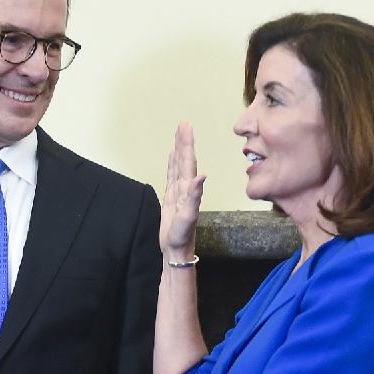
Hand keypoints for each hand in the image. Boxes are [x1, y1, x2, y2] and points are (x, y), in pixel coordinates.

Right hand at [160, 123, 205, 258]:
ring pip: (178, 165)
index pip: (188, 161)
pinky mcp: (172, 198)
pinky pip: (171, 176)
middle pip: (183, 159)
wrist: (177, 250)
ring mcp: (178, 192)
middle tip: (182, 124)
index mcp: (189, 189)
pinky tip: (171, 156)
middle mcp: (185, 187)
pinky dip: (171, 164)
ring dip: (178, 150)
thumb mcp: (188, 217)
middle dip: (183, 141)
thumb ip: (195, 196)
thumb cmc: (182, 236)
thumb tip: (202, 176)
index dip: (186, 144)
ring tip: (178, 135)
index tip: (185, 127)